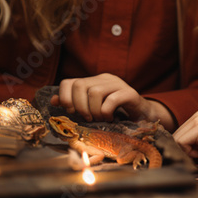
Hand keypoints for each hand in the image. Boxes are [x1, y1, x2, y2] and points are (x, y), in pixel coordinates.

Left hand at [52, 74, 175, 129]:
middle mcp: (105, 78)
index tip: (70, 111)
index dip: (65, 97)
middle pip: (80, 85)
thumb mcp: (93, 108)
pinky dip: (106, 112)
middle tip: (87, 118)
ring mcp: (118, 84)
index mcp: (94, 80)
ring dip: (93, 111)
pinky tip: (109, 118)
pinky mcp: (130, 93)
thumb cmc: (116, 113)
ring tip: (99, 119)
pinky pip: (111, 100)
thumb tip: (53, 101)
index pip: (69, 82)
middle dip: (79, 106)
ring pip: (94, 91)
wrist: (144, 116)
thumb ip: (75, 103)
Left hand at [173, 110, 197, 171]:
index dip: (183, 147)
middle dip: (183, 149)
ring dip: (185, 151)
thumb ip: (192, 141)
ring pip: (176, 139)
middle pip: (175, 135)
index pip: (178, 133)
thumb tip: (172, 148)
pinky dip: (188, 152)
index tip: (196, 153)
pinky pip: (180, 143)